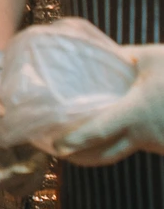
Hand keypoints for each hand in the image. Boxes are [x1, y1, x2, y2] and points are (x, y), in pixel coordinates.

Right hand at [0, 40, 48, 190]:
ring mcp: (14, 151)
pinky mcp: (29, 142)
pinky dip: (47, 156)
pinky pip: (40, 161)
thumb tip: (4, 133)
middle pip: (15, 185)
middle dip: (30, 177)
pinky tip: (51, 137)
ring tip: (46, 145)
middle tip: (40, 155)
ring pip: (30, 176)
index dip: (11, 178)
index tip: (26, 164)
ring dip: (40, 168)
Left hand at [49, 50, 163, 165]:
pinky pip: (140, 146)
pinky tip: (112, 135)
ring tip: (77, 143)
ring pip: (123, 151)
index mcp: (135, 113)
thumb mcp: (150, 57)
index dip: (74, 141)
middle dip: (79, 156)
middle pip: (104, 155)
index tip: (54, 146)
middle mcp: (144, 135)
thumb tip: (99, 52)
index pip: (97, 133)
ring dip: (100, 151)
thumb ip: (123, 56)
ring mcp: (158, 144)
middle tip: (58, 150)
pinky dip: (123, 144)